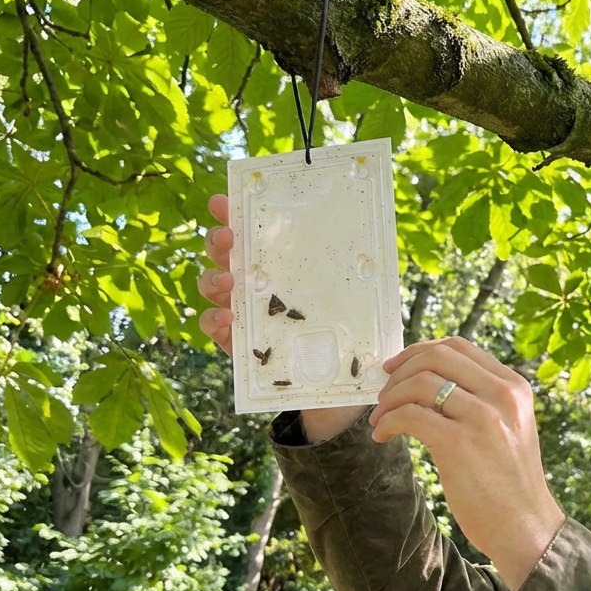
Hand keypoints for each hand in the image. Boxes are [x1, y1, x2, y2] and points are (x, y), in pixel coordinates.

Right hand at [197, 194, 366, 440]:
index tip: (227, 201)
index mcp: (278, 264)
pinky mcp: (234, 342)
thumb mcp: (355, 300)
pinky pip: (212, 326)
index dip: (233, 213)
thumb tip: (378, 245)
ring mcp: (241, 311)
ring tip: (228, 280)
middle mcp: (254, 282)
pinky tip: (227, 317)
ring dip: (214, 278)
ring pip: (212, 285)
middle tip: (230, 238)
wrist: (334, 389)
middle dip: (220, 240)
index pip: (251, 231)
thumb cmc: (343, 334)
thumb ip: (358, 276)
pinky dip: (213, 319)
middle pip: (224, 252)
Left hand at [368, 337, 563, 590]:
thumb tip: (428, 382)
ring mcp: (483, 418)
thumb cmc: (509, 482)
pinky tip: (383, 436)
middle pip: (436, 357)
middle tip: (383, 394)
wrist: (525, 526)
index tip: (398, 368)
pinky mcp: (460, 443)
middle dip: (400, 372)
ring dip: (389, 399)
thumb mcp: (509, 427)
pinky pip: (410, 415)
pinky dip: (388, 422)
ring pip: (419, 383)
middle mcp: (502, 395)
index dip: (420, 351)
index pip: (459, 346)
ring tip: (381, 419)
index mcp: (514, 387)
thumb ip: (483, 400)